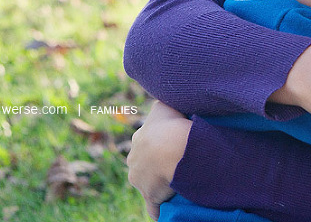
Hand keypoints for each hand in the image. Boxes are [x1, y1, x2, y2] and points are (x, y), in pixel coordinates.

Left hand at [127, 101, 191, 219]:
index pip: (147, 143)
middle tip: (176, 162)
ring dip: (159, 184)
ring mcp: (140, 180)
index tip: (173, 144)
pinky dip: (158, 209)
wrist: (171, 147)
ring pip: (148, 183)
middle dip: (156, 164)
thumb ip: (161, 106)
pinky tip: (165, 209)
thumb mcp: (163, 106)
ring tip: (176, 181)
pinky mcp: (149, 196)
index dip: (160, 143)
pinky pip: (153, 207)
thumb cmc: (170, 124)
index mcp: (138, 140)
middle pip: (145, 164)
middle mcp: (134, 160)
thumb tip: (165, 101)